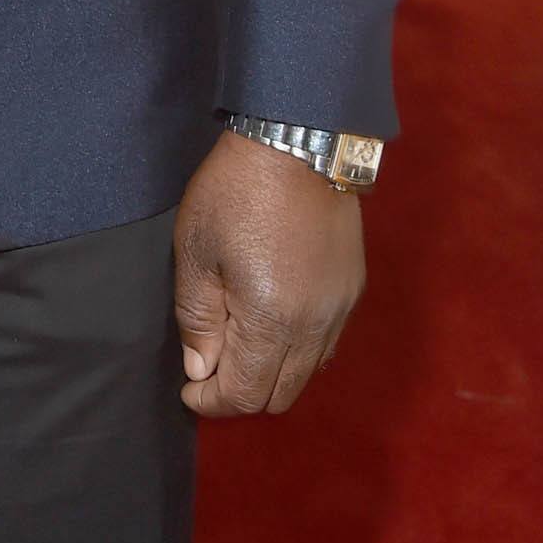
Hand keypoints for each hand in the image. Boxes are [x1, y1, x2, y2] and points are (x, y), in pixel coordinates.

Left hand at [173, 128, 365, 416]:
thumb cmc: (236, 190)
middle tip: (211, 367)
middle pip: (281, 395)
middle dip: (241, 392)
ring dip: (272, 372)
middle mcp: (314, 326)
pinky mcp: (352, 289)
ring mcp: (339, 309)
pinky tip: (272, 322)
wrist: (298, 141)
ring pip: (308, 374)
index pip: (246, 394)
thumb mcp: (196, 249)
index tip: (190, 390)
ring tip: (239, 342)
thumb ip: (197, 316)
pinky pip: (327, 344)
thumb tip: (201, 368)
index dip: (212, 401)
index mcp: (271, 320)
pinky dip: (298, 350)